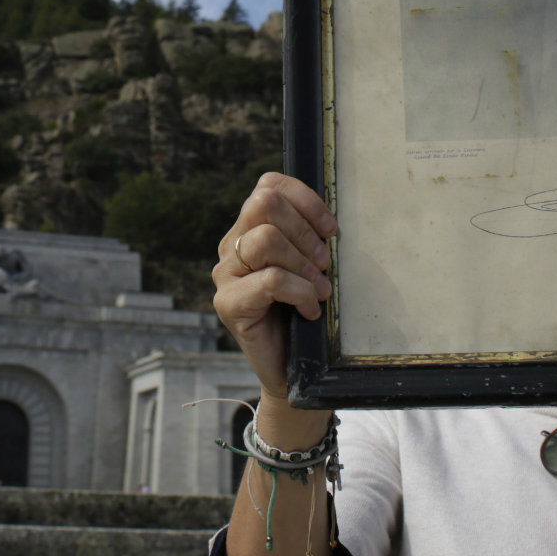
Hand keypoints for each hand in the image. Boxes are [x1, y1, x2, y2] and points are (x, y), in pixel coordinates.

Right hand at [213, 173, 337, 400]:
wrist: (295, 370)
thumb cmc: (306, 314)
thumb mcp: (311, 267)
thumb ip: (309, 238)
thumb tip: (331, 221)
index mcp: (249, 229)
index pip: (268, 186)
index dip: (305, 199)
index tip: (331, 229)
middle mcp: (231, 246)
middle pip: (265, 204)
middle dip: (306, 231)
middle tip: (326, 263)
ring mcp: (225, 275)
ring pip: (266, 239)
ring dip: (304, 263)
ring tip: (321, 289)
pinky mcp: (227, 304)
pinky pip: (270, 280)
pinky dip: (301, 292)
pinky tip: (310, 310)